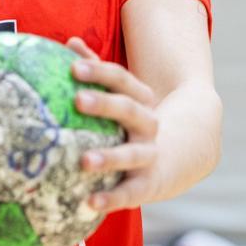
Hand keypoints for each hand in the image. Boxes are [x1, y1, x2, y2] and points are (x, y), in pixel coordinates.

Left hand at [66, 36, 160, 212]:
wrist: (176, 158)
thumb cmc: (130, 122)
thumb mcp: (121, 95)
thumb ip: (96, 70)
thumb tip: (70, 42)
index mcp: (140, 99)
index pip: (121, 79)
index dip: (98, 71)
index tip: (72, 66)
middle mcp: (148, 124)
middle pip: (129, 109)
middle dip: (105, 104)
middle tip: (78, 100)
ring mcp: (149, 154)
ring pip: (132, 154)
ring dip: (109, 157)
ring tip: (84, 161)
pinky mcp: (147, 185)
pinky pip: (129, 192)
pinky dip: (111, 198)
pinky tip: (89, 202)